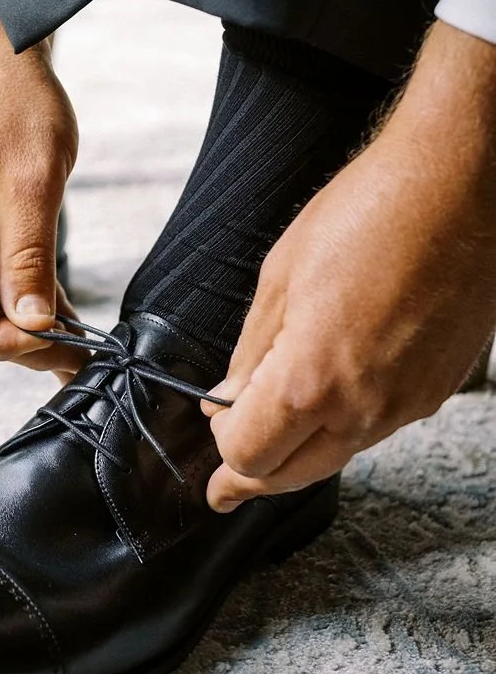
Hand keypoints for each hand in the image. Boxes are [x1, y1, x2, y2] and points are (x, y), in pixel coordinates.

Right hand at [0, 0, 84, 375]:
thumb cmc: (8, 97)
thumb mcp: (33, 180)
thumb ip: (29, 258)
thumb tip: (35, 325)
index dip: (4, 345)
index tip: (59, 343)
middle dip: (16, 343)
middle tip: (79, 354)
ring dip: (21, 323)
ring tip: (78, 340)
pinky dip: (17, 295)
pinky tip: (58, 309)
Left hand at [204, 22, 495, 510]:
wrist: (462, 185)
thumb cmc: (370, 212)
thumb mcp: (281, 275)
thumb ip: (251, 350)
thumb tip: (227, 397)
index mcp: (311, 381)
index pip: (248, 456)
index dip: (222, 451)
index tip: (212, 437)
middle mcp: (365, 408)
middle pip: (293, 475)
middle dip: (254, 478)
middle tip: (225, 488)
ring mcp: (409, 403)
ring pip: (340, 453)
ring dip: (302, 450)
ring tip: (273, 435)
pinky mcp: (439, 388)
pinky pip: (380, 425)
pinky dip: (347, 422)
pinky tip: (333, 395)